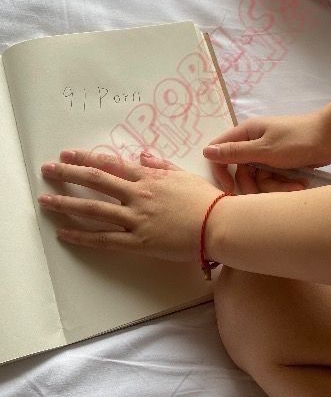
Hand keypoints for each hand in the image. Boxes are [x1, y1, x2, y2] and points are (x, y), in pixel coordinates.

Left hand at [37, 149, 227, 262]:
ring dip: (66, 204)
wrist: (220, 225)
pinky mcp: (138, 242)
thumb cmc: (207, 200)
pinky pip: (104, 240)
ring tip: (45, 201)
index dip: (87, 158)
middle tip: (47, 170)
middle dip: (68, 174)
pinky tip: (64, 233)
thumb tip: (142, 156)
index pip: (111, 165)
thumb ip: (161, 165)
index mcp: (149, 178)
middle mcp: (138, 195)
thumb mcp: (184, 176)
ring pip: (94, 210)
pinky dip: (82, 236)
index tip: (68, 154)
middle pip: (96, 182)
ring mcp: (136, 219)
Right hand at [203, 109, 330, 193]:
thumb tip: (205, 151)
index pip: (220, 153)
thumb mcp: (264, 149)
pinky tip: (300, 184)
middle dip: (257, 186)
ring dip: (276, 187)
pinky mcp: (282, 164)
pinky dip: (286, 184)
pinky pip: (274, 180)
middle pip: (242, 172)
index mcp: (246, 133)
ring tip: (295, 186)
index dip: (222, 172)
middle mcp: (254, 143)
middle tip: (271, 191)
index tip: (229, 189)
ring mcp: (268, 154)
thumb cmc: (297, 140)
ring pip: (260, 180)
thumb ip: (235, 152)